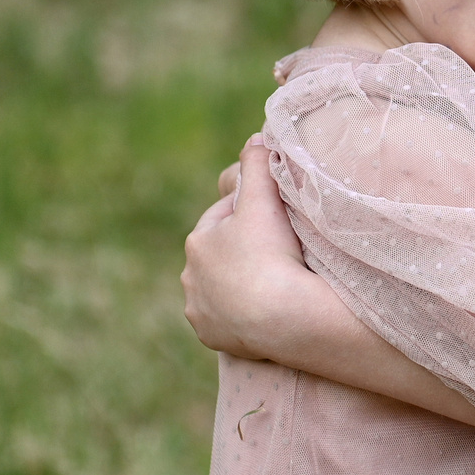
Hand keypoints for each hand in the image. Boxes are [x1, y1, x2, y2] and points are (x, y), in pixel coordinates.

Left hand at [179, 138, 315, 361]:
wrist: (284, 316)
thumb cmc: (272, 254)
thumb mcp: (265, 197)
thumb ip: (258, 162)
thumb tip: (256, 136)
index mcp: (198, 242)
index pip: (225, 218)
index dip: (252, 214)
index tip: (277, 218)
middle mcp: (190, 277)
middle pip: (222, 256)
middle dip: (244, 251)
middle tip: (280, 251)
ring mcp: (201, 311)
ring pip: (222, 290)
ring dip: (241, 285)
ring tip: (273, 283)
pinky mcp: (213, 338)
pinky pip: (227, 322)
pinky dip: (241, 316)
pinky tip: (263, 312)